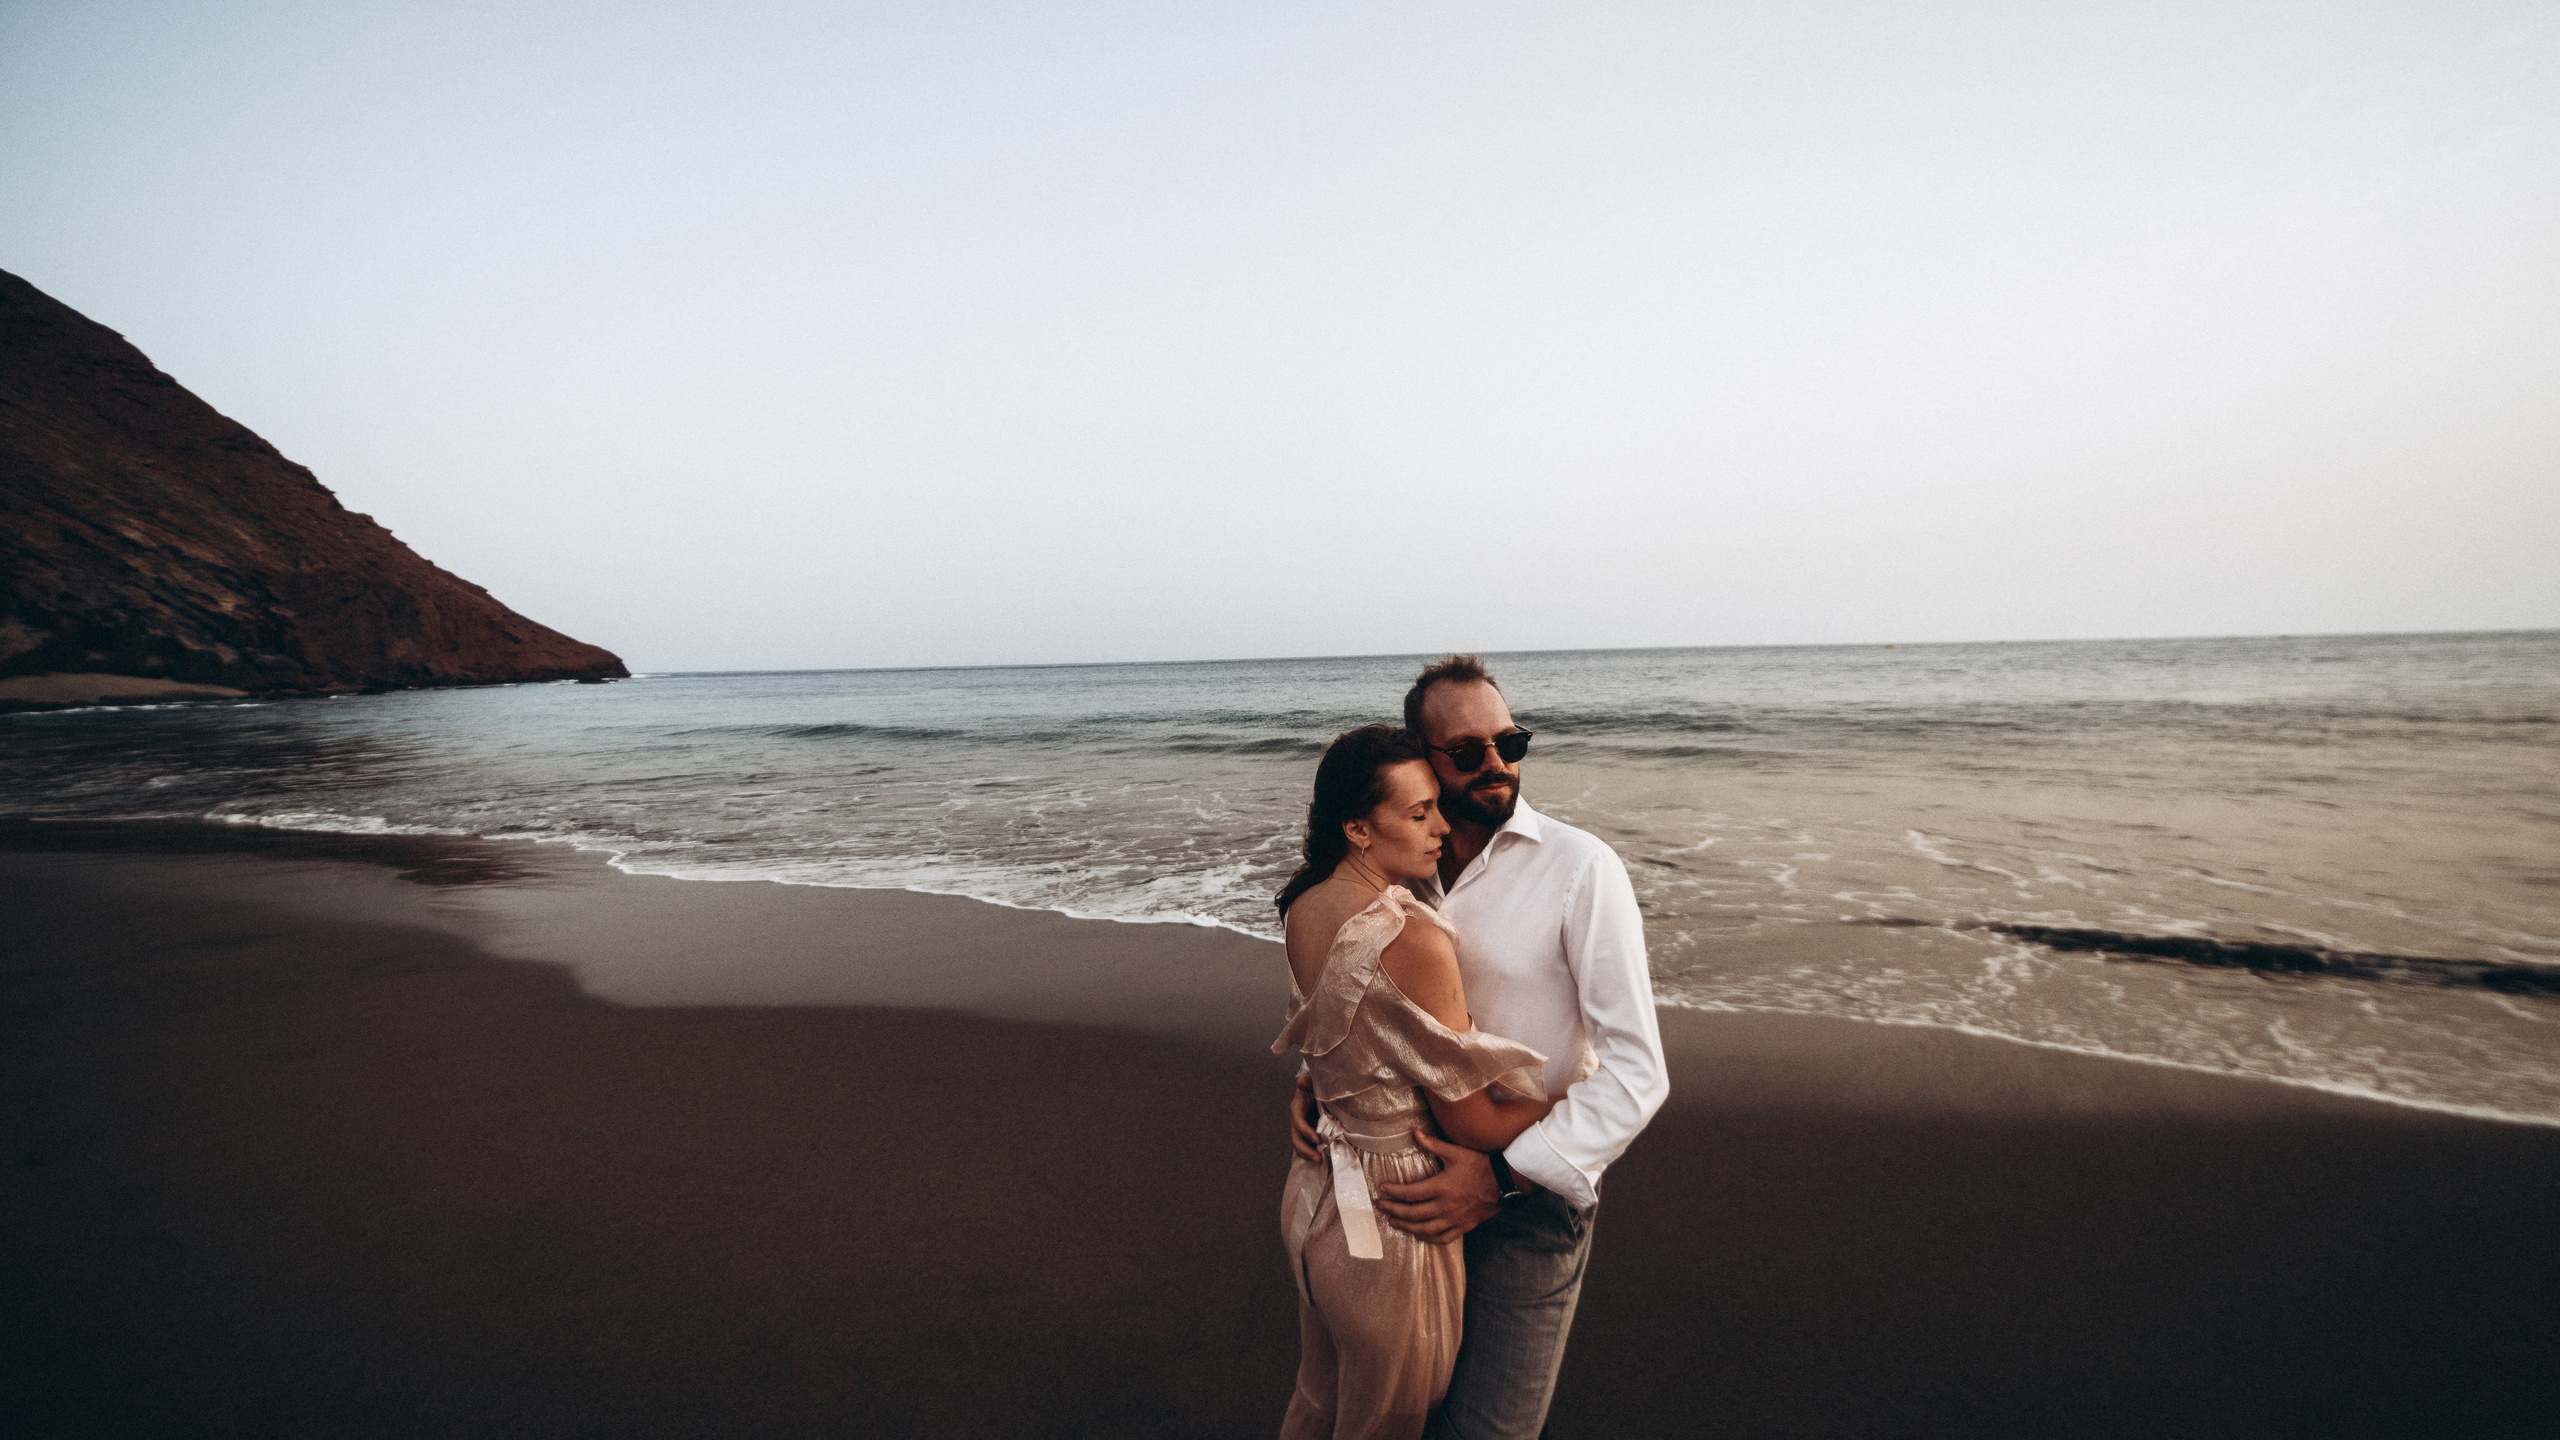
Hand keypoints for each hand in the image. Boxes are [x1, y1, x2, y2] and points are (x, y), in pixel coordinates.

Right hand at [1289, 1072, 1321, 1162]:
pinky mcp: (1307, 1134)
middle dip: (1306, 1150)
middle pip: (1296, 1138)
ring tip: (1320, 1161)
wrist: (1318, 1091)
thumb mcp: (1312, 1083)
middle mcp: (1297, 1121)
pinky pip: (1306, 1146)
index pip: (1298, 1122)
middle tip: (1318, 1158)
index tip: (1317, 1140)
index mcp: (1297, 1108)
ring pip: (1299, 1145)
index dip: (1306, 1132)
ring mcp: (1301, 1129)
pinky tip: (1321, 1158)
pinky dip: (1311, 1153)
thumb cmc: (1315, 1087)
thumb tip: (1302, 1081)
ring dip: (1308, 1155)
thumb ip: (1307, 1083)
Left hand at [1373, 1130, 1500, 1244]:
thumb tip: (1415, 1132)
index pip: (1409, 1193)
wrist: (1503, 1182)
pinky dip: (1428, 1238)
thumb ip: (1433, 1144)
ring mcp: (1454, 1219)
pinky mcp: (1463, 1226)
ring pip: (1424, 1228)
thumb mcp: (1455, 1152)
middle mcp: (1444, 1206)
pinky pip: (1442, 1237)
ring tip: (1393, 1221)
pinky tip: (1419, 1234)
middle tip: (1381, 1205)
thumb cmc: (1479, 1165)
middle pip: (1412, 1213)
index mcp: (1440, 1187)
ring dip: (1406, 1226)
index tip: (1382, 1189)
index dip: (1393, 1192)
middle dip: (1393, 1209)